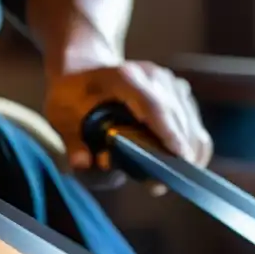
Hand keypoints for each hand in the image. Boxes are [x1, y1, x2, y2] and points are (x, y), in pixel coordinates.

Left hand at [44, 61, 213, 192]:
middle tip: (157, 185)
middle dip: (174, 154)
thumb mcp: (60, 116)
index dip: (168, 132)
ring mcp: (169, 83)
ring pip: (191, 123)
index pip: (153, 105)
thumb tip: (83, 164)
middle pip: (177, 118)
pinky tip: (172, 164)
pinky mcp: (179, 94)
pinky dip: (189, 147)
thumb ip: (71, 141)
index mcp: (123, 77)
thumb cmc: (73, 95)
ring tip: (162, 178)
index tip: (179, 158)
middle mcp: (152, 76)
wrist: (85, 68)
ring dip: (184, 153)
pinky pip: (194, 125)